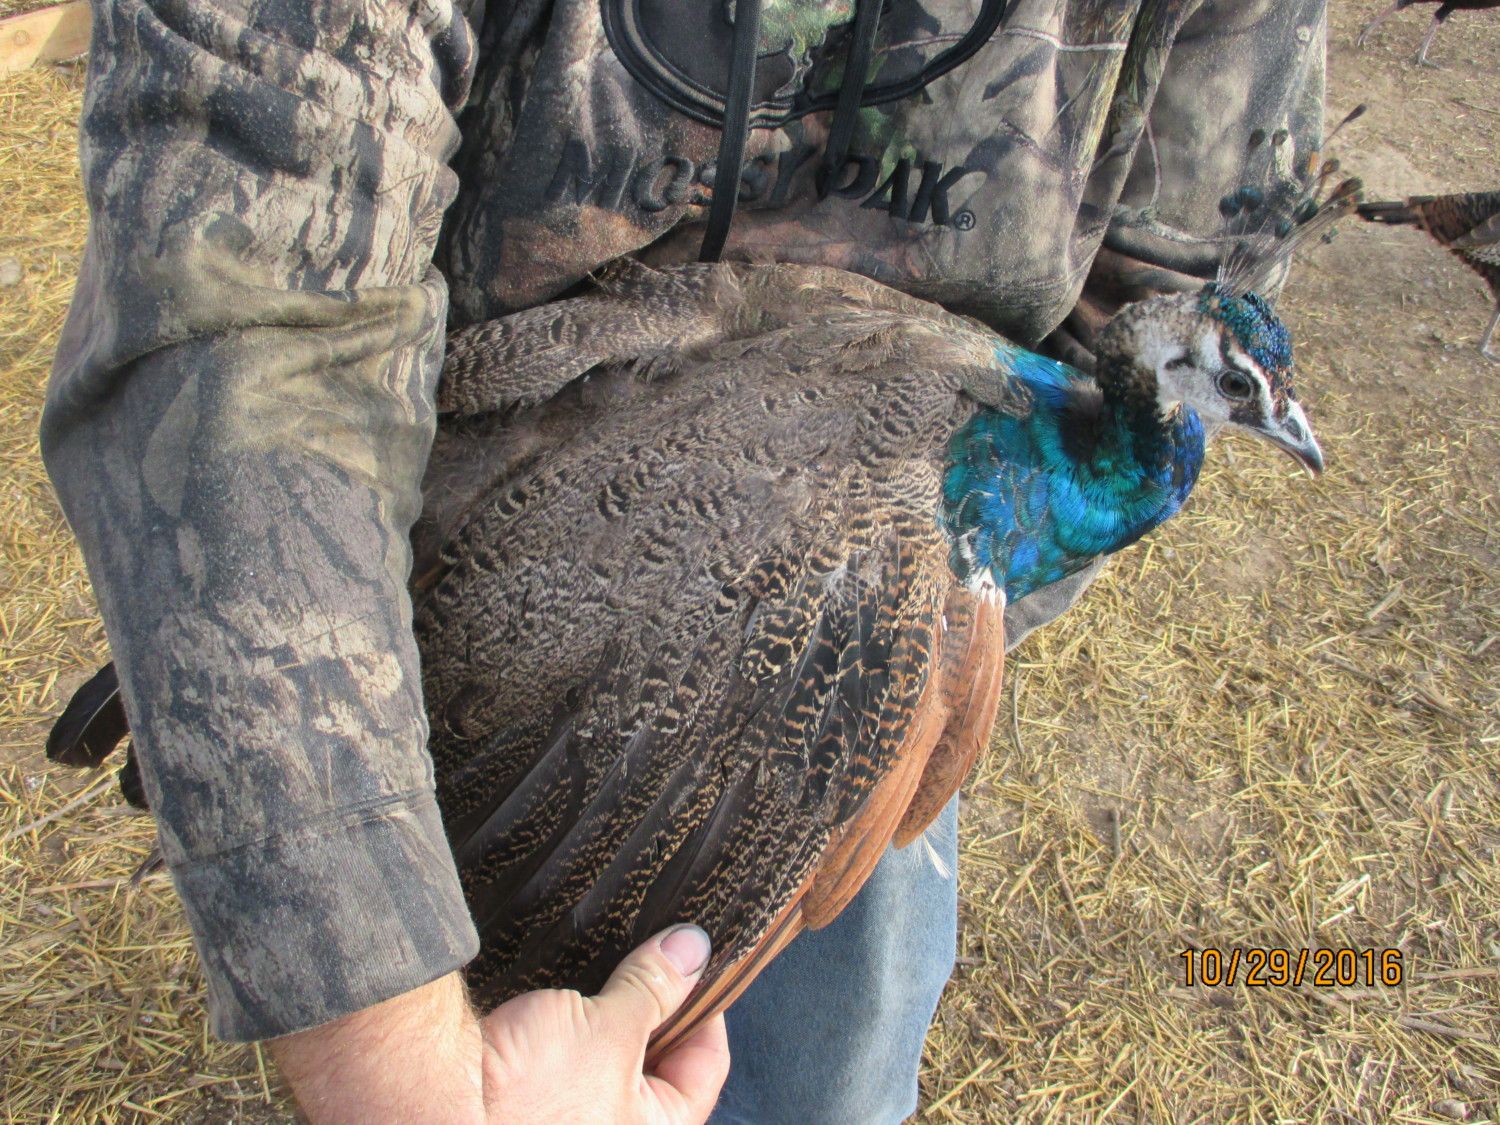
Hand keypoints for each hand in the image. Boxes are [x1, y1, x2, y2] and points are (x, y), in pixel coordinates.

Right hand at [269, 925, 728, 1124]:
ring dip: (602, 1022)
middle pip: (653, 1068)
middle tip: (647, 959)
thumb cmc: (519, 1094)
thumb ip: (654, 988)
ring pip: (603, 1066)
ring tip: (597, 976)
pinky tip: (550, 1002)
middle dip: (650, 1012)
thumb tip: (692, 950)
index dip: (704, 1006)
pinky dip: (561, 1036)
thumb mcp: (604, 1027)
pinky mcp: (518, 1111)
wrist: (417, 1108)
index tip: (696, 963)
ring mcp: (563, 1123)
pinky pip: (558, 1069)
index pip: (705, 1066)